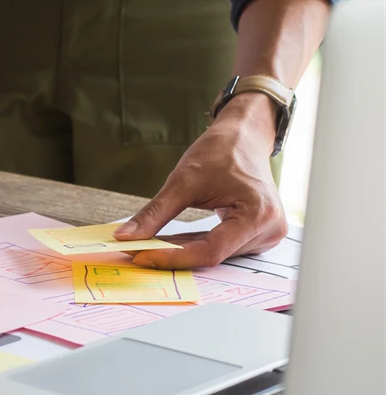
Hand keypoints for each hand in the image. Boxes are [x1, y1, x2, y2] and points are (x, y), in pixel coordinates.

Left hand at [113, 93, 287, 268]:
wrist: (244, 137)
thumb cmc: (221, 151)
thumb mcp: (183, 181)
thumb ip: (154, 214)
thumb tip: (125, 237)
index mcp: (258, 214)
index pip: (210, 251)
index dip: (172, 257)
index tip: (140, 256)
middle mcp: (270, 229)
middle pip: (212, 255)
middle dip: (172, 254)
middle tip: (135, 252)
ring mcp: (267, 235)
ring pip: (215, 255)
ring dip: (182, 252)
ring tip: (150, 245)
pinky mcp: (257, 236)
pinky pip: (221, 248)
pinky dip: (194, 246)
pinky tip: (171, 242)